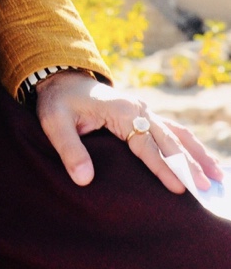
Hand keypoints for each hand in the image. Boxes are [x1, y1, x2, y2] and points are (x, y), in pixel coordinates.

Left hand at [34, 70, 224, 193]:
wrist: (61, 79)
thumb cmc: (58, 102)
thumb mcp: (54, 123)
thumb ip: (69, 150)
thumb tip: (84, 180)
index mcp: (121, 110)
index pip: (146, 144)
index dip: (162, 167)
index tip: (179, 188)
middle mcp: (138, 108)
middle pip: (168, 140)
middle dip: (188, 165)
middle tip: (205, 189)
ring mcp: (144, 111)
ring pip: (177, 134)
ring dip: (197, 155)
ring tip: (217, 177)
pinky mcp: (144, 116)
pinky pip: (173, 131)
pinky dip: (190, 146)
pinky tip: (203, 161)